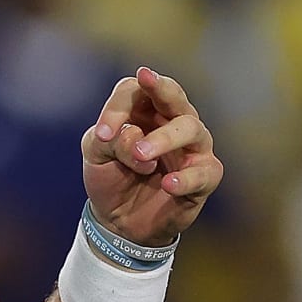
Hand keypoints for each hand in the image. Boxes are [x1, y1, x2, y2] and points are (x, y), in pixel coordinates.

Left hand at [80, 67, 222, 247]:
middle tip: (145, 81)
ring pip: (191, 128)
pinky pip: (203, 172)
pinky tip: (168, 184)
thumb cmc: (111, 175)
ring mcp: (193, 147)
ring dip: (164, 138)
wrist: (119, 220)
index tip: (102, 135)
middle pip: (174, 95)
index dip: (117, 107)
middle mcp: (172, 121)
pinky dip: (185, 177)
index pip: (134, 91)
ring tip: (140, 155)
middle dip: (161, 88)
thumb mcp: (96, 154)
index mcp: (143, 110)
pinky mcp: (205, 176)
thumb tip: (135, 136)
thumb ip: (109, 140)